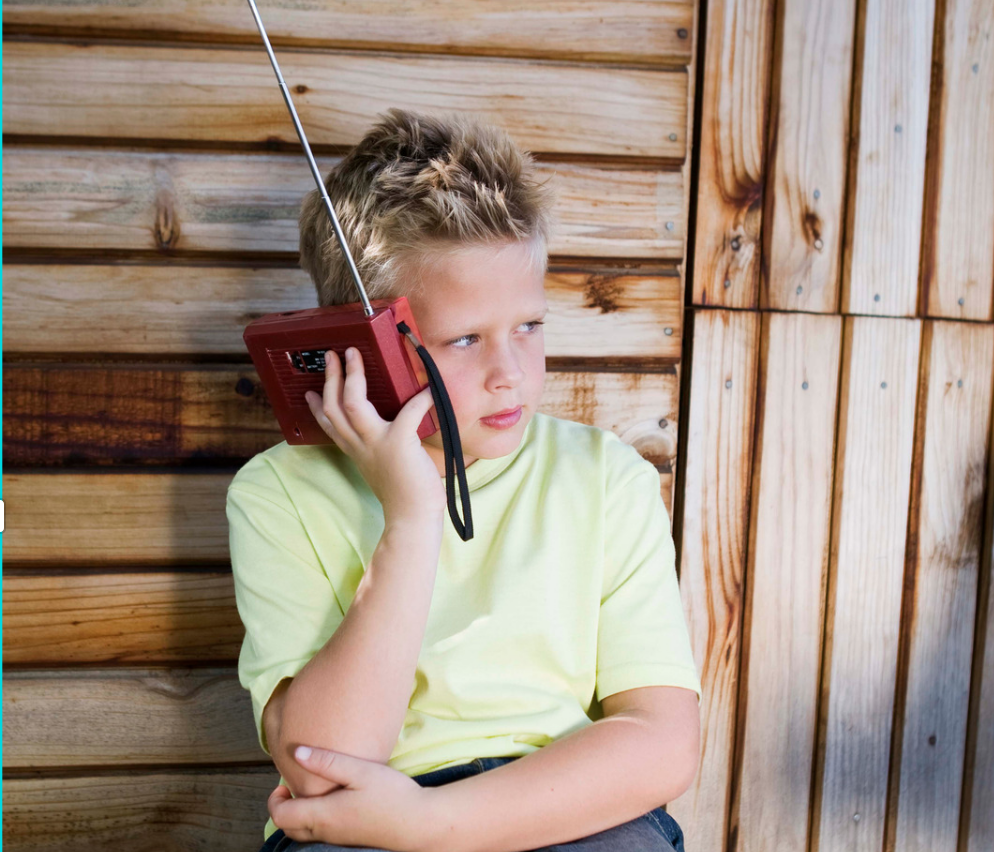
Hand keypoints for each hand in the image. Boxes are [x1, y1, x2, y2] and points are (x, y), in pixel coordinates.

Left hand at [268, 745, 439, 851]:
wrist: (420, 824)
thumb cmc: (391, 795)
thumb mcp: (359, 771)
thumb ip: (326, 761)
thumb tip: (296, 752)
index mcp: (323, 816)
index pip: (281, 816)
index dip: (274, 800)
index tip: (283, 781)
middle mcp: (327, 832)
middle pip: (289, 828)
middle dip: (284, 808)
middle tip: (292, 786)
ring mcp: (340, 839)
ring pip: (305, 833)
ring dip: (299, 814)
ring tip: (312, 790)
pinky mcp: (352, 839)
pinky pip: (321, 834)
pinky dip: (314, 820)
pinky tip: (332, 801)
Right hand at [305, 347, 445, 520]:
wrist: (412, 518)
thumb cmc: (404, 495)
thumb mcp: (381, 467)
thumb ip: (379, 447)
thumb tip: (391, 426)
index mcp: (355, 451)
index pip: (328, 424)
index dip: (317, 405)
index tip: (311, 390)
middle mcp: (360, 445)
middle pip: (334, 406)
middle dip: (332, 377)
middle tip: (333, 355)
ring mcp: (377, 443)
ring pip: (352, 403)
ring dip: (352, 376)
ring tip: (354, 355)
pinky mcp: (400, 443)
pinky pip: (408, 411)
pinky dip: (420, 398)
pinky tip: (429, 389)